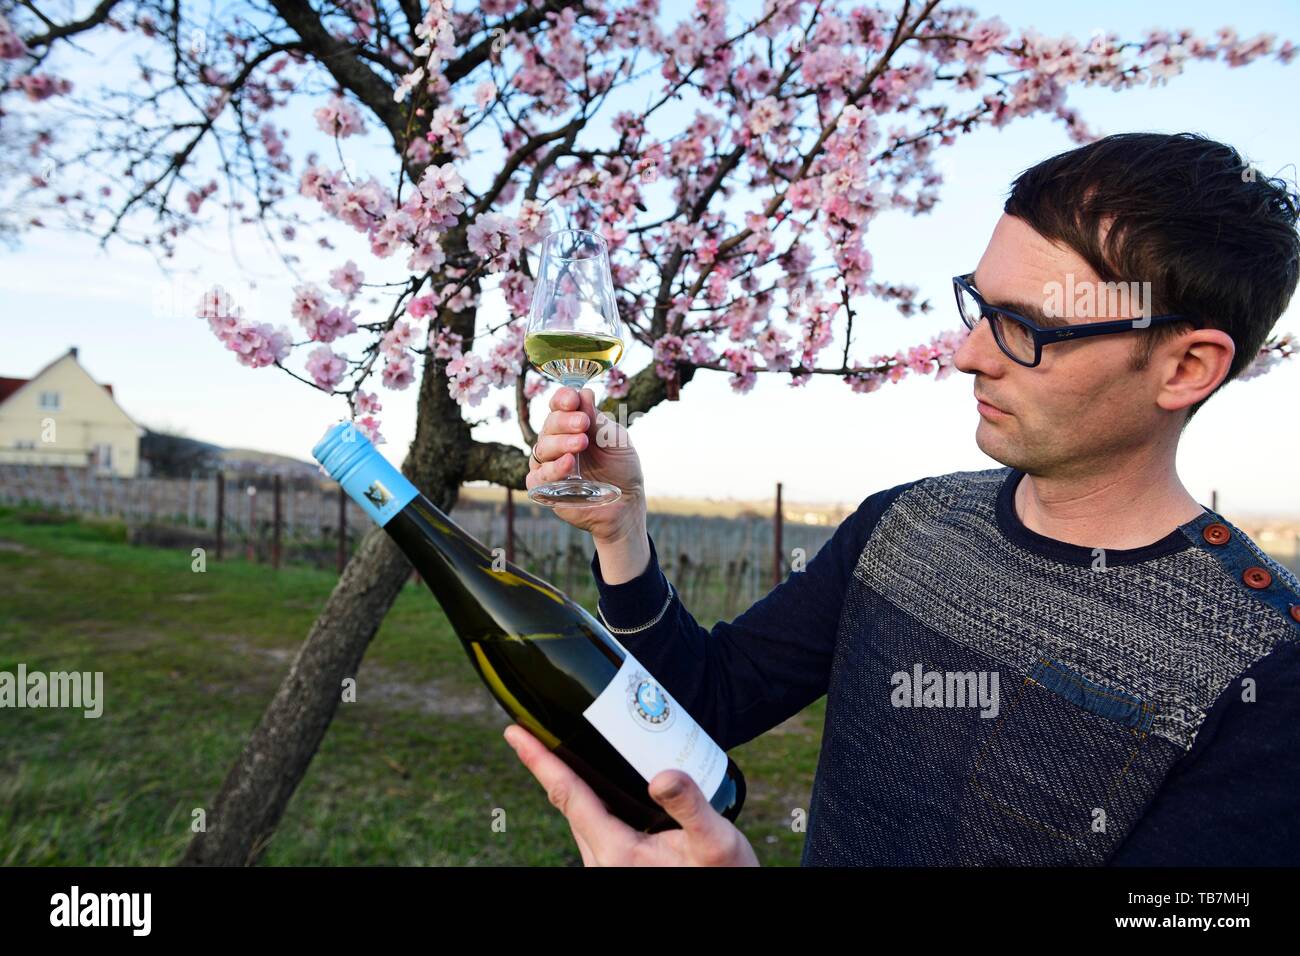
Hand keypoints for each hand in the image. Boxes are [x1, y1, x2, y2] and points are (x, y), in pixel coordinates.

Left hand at [503, 723, 758, 866]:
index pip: (567, 795)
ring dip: (574, 783)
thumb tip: (662, 775)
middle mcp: (603, 861)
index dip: (539, 761)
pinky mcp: (619, 866)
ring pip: (581, 816)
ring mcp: (608, 866)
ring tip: (574, 749)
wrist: (735, 901)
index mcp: (616, 851)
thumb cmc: (727, 878)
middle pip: (569, 803)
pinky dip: (592, 799)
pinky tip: (607, 784)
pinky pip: (595, 826)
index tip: (514, 733)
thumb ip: (690, 806)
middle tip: (541, 729)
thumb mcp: (717, 842)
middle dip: (554, 765)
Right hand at [526, 385, 645, 542]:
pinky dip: (553, 469)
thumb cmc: (622, 468)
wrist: (627, 503)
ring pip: (541, 448)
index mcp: (573, 426)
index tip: (573, 399)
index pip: (558, 407)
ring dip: (560, 443)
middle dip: (564, 422)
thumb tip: (583, 393)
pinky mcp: (546, 489)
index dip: (562, 399)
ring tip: (581, 443)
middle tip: (583, 423)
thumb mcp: (615, 440)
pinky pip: (538, 476)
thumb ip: (598, 421)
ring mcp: (549, 465)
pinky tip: (569, 464)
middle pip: (549, 425)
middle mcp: (557, 442)